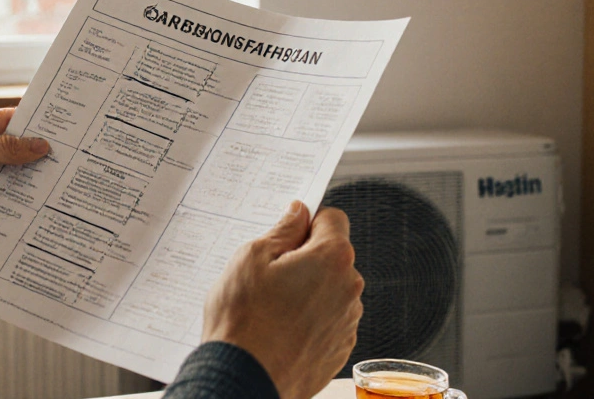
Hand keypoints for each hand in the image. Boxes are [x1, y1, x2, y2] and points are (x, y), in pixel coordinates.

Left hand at [0, 108, 48, 247]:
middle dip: (37, 155)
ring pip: (12, 178)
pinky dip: (21, 205)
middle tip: (69, 158)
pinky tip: (41, 207)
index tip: (62, 128)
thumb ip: (4, 148)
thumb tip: (40, 145)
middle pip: (14, 151)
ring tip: (61, 184)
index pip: (7, 120)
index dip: (33, 123)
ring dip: (31, 182)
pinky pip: (5, 203)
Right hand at [201, 202, 363, 398]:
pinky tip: (282, 328)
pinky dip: (310, 319)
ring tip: (273, 306)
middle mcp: (349, 288)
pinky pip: (328, 319)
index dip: (307, 222)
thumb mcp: (252, 257)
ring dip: (309, 290)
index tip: (288, 233)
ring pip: (330, 289)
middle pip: (332, 256)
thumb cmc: (244, 321)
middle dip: (306, 258)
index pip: (333, 219)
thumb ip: (283, 230)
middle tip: (271, 274)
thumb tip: (298, 213)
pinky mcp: (340, 348)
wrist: (244, 379)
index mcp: (332, 258)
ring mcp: (347, 321)